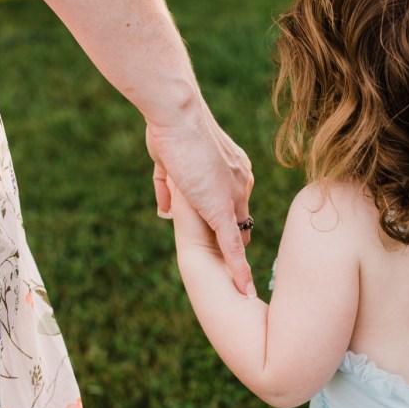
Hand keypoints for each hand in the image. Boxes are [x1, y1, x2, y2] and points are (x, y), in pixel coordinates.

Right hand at [146, 104, 254, 296]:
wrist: (178, 116)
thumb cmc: (170, 128)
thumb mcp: (166, 162)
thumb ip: (167, 187)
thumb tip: (164, 210)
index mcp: (232, 169)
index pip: (236, 202)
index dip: (231, 218)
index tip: (230, 233)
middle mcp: (239, 184)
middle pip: (242, 222)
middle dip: (239, 243)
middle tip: (237, 266)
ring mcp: (233, 199)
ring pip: (239, 237)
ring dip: (240, 262)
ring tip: (245, 291)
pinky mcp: (222, 210)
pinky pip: (233, 246)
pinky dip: (238, 268)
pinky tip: (243, 290)